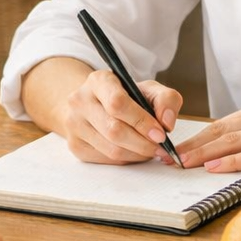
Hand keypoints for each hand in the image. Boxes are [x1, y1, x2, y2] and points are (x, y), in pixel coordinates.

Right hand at [60, 67, 183, 165]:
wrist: (95, 104)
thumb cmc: (126, 96)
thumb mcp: (148, 89)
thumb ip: (166, 99)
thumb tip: (166, 123)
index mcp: (98, 80)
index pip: (117, 103)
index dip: (141, 121)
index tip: (161, 134)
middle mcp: (80, 100)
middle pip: (114, 130)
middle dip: (143, 143)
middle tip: (160, 147)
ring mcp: (74, 124)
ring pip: (111, 149)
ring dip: (137, 154)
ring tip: (151, 149)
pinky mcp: (75, 146)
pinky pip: (106, 160)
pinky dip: (127, 159)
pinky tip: (135, 151)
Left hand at [175, 100, 240, 175]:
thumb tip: (230, 152)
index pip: (220, 124)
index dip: (194, 137)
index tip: (173, 149)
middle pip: (219, 131)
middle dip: (190, 145)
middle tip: (166, 157)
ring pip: (231, 142)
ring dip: (202, 154)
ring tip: (181, 163)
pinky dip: (231, 161)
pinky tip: (214, 168)